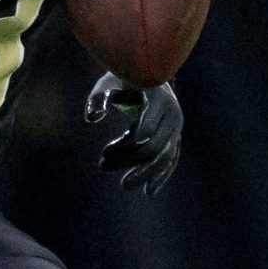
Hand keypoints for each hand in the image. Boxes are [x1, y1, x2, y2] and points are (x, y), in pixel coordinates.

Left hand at [86, 73, 182, 194]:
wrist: (148, 77)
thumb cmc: (123, 79)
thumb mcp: (107, 84)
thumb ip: (98, 98)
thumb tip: (92, 118)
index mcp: (158, 98)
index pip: (147, 125)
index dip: (129, 141)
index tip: (107, 153)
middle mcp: (172, 114)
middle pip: (155, 145)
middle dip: (130, 160)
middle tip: (103, 167)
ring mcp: (175, 128)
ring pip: (164, 156)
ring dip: (144, 172)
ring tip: (124, 185)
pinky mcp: (174, 138)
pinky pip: (171, 159)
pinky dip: (161, 175)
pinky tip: (149, 192)